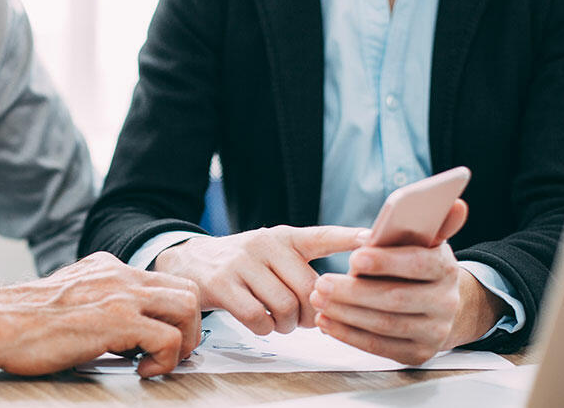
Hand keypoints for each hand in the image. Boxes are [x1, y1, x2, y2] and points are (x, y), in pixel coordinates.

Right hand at [0, 252, 200, 377]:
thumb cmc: (25, 320)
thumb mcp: (71, 295)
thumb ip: (99, 300)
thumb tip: (123, 329)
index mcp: (109, 267)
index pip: (165, 280)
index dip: (175, 312)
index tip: (167, 336)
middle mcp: (119, 274)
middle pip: (187, 289)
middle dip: (190, 326)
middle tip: (173, 351)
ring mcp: (120, 295)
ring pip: (187, 307)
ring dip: (185, 341)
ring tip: (161, 360)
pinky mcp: (115, 321)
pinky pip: (168, 338)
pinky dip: (165, 360)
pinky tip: (143, 370)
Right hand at [153, 225, 369, 334]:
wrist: (189, 262)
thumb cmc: (243, 265)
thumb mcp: (272, 253)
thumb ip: (302, 267)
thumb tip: (339, 298)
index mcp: (284, 236)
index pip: (322, 235)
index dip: (349, 238)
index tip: (374, 239)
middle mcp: (265, 244)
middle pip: (308, 287)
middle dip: (313, 312)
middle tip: (306, 319)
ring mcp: (242, 263)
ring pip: (284, 305)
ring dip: (287, 324)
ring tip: (281, 322)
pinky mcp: (222, 284)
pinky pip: (257, 318)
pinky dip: (264, 329)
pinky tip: (260, 323)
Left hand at [309, 200, 503, 364]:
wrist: (437, 304)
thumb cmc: (416, 264)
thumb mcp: (423, 241)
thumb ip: (430, 221)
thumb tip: (456, 205)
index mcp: (446, 268)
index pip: (419, 264)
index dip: (385, 262)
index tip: (354, 257)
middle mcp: (446, 302)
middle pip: (395, 298)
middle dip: (353, 291)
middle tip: (321, 283)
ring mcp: (434, 332)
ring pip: (384, 324)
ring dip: (345, 313)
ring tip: (318, 300)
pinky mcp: (417, 354)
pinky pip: (379, 347)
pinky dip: (349, 335)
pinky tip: (326, 322)